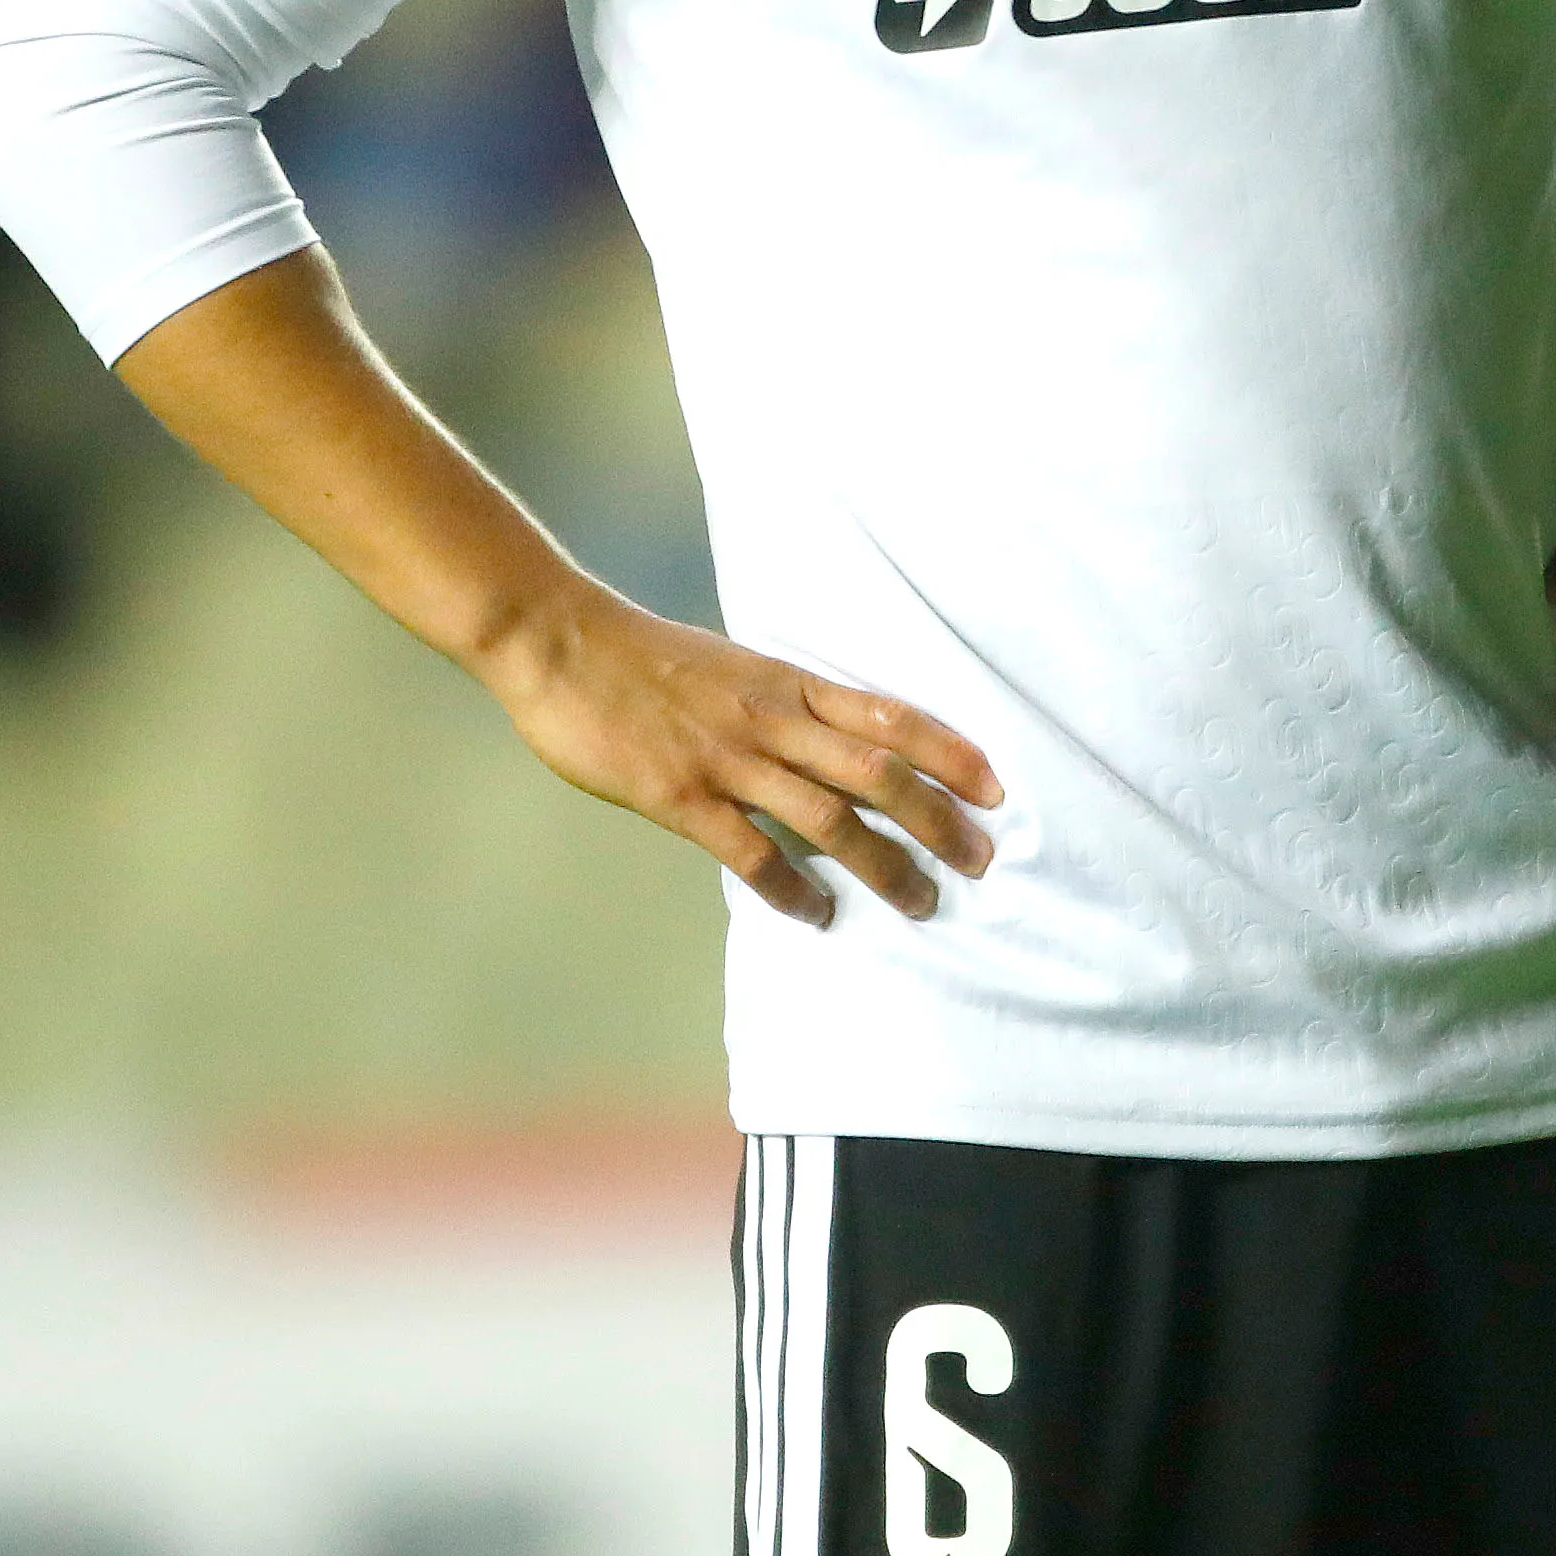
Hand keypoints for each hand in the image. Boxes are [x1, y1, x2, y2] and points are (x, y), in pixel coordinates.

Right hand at [476, 585, 1000, 923]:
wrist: (560, 641)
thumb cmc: (643, 656)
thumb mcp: (731, 666)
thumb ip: (781, 705)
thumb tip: (826, 746)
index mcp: (786, 682)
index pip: (889, 713)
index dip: (949, 750)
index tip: (995, 785)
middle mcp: (771, 720)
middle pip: (878, 771)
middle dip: (938, 819)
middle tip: (981, 860)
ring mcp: (727, 759)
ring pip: (829, 817)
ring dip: (883, 865)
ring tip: (921, 903)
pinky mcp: (680, 797)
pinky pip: (752, 853)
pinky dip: (793, 888)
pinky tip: (818, 914)